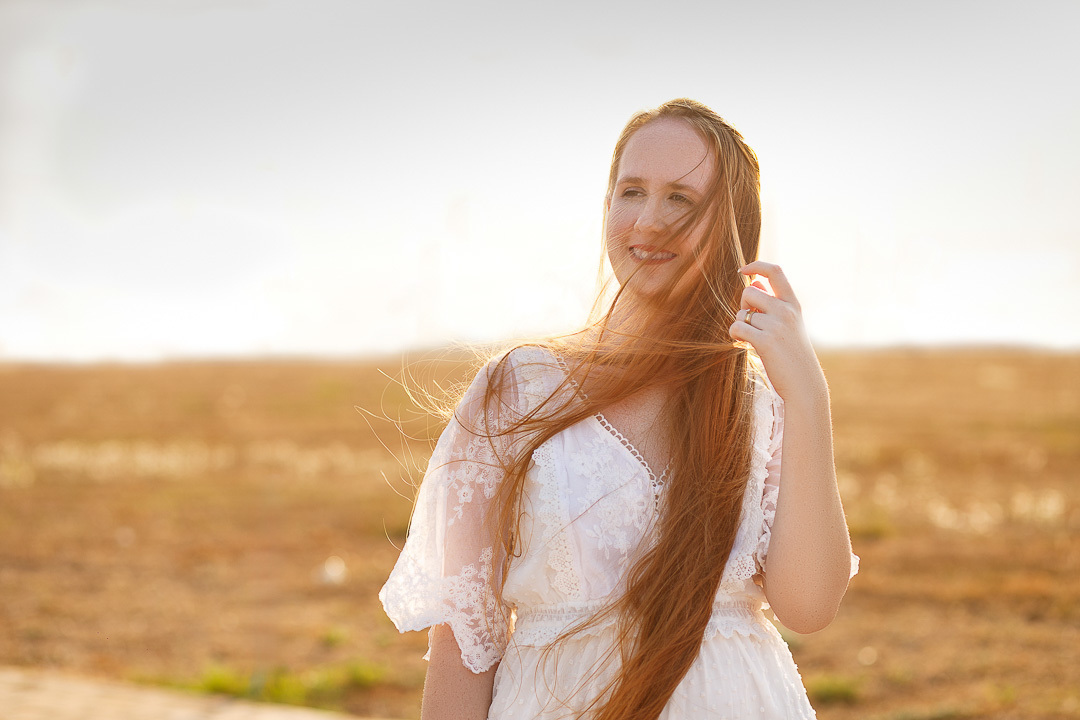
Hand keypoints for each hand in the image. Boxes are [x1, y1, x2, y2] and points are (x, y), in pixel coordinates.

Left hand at [728, 261, 826, 402]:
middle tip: (750, 324)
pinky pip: (736, 328)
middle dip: (742, 306)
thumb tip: (753, 283)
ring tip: (751, 339)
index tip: (743, 271)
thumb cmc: (792, 354)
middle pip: (749, 292)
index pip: (776, 271)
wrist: (804, 384)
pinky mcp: (765, 341)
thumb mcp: (788, 325)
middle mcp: (786, 311)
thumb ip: (771, 304)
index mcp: (793, 304)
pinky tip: (744, 344)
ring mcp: (777, 325)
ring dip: (740, 325)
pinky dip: (735, 335)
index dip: (757, 266)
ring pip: (741, 313)